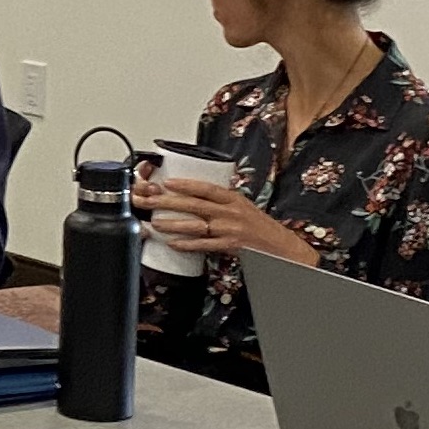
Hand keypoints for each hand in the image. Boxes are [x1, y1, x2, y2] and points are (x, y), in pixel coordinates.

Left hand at [141, 175, 313, 265]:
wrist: (279, 245)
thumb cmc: (259, 225)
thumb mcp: (241, 205)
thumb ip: (220, 200)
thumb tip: (194, 193)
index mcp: (233, 198)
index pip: (206, 188)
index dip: (186, 184)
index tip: (167, 183)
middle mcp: (230, 212)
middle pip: (194, 205)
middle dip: (168, 202)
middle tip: (149, 200)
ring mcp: (229, 229)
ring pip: (196, 226)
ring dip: (173, 225)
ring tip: (155, 223)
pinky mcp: (229, 246)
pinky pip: (204, 245)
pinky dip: (187, 244)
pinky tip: (173, 243)